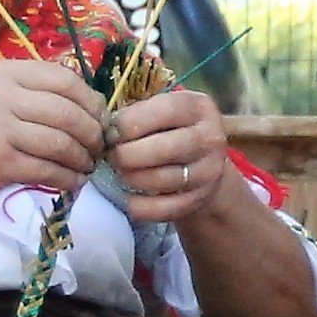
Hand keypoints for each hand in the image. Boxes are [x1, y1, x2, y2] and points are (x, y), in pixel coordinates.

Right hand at [0, 57, 105, 206]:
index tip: (100, 117)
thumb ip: (28, 89)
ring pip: (61, 143)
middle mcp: (0, 96)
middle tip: (99, 147)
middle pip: (67, 112)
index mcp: (2, 73)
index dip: (91, 100)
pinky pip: (47, 170)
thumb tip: (86, 100)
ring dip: (82, 158)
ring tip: (87, 166)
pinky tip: (73, 182)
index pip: (64, 79)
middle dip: (92, 133)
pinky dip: (67, 179)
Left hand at [105, 85, 239, 222]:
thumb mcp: (163, 112)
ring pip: (163, 179)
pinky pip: (165, 208)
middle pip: (164, 148)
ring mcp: (208, 171)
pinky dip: (141, 206)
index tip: (110, 133)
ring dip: (132, 179)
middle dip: (127, 154)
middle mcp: (210, 138)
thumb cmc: (172, 131)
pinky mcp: (200, 199)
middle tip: (112, 157)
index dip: (129, 123)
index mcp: (198, 108)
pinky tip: (129, 199)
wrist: (204, 164)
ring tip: (121, 174)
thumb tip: (106, 133)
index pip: (163, 111)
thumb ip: (138, 116)